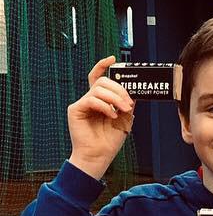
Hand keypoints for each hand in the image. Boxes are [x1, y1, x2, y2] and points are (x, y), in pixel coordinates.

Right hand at [67, 57, 133, 180]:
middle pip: (102, 81)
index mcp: (101, 100)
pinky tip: (112, 115)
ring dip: (115, 98)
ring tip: (123, 110)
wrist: (99, 156)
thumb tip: (133, 92)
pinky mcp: (76, 109)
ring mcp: (82, 103)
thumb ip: (126, 105)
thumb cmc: (109, 140)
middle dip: (119, 89)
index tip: (114, 59)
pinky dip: (104, 106)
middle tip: (129, 103)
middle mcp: (90, 99)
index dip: (104, 66)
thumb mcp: (125, 120)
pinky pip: (91, 99)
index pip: (99, 78)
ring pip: (98, 89)